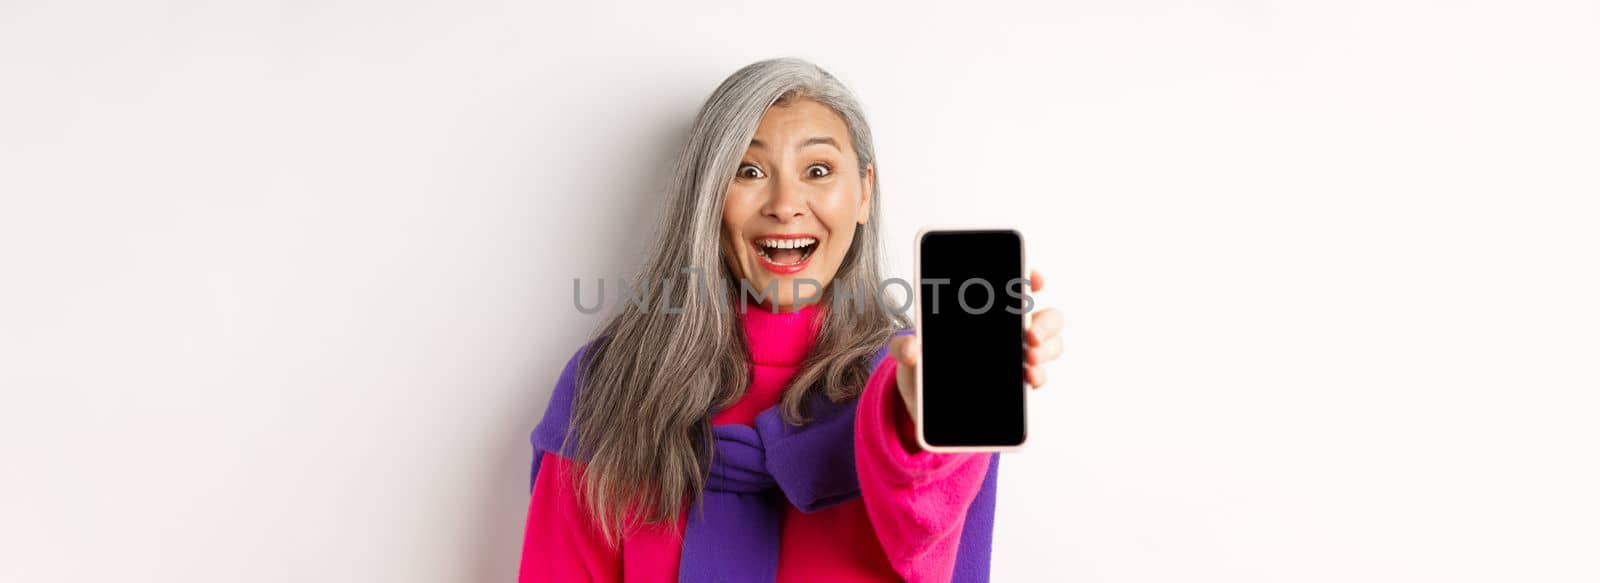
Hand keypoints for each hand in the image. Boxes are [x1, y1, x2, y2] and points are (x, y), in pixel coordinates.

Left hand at [891, 270, 1064, 421]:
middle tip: (1031, 334)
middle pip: (1046, 317)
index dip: (1031, 278)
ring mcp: (1017, 358)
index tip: (1034, 281)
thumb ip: (903, 347)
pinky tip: (1030, 379)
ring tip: (1030, 359)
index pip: (1018, 286)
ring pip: (1050, 346)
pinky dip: (1040, 377)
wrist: (922, 405)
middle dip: (1046, 322)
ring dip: (1048, 349)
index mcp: (985, 312)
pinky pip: (1039, 377)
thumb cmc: (920, 367)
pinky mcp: (1017, 386)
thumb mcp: (907, 353)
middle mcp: (1008, 331)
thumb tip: (912, 349)